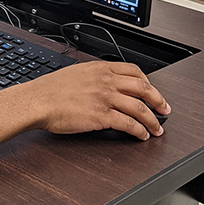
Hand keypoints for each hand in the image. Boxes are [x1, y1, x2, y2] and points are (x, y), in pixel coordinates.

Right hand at [22, 61, 170, 139]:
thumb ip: (93, 76)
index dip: (148, 82)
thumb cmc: (50, 89)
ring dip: (153, 120)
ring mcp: (105, 98)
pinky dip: (139, 131)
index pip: (134, 71)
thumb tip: (104, 83)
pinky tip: (142, 135)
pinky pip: (129, 124)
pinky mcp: (102, 116)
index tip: (152, 91)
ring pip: (140, 108)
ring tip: (157, 128)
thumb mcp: (75, 73)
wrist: (38, 100)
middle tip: (165, 109)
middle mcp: (106, 81)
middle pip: (143, 88)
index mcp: (100, 69)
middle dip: (159, 101)